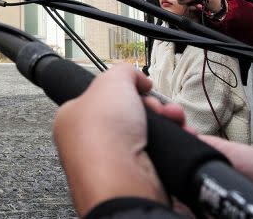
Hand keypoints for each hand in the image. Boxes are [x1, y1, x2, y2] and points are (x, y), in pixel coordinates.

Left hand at [53, 64, 185, 216]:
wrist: (121, 182)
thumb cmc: (102, 136)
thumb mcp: (111, 82)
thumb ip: (123, 72)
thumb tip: (135, 78)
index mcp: (72, 118)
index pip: (101, 97)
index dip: (125, 89)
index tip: (140, 88)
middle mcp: (89, 143)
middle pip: (129, 115)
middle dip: (153, 107)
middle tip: (159, 107)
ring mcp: (112, 162)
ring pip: (147, 134)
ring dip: (168, 122)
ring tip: (174, 119)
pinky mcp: (135, 178)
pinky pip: (159, 154)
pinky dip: (173, 143)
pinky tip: (180, 135)